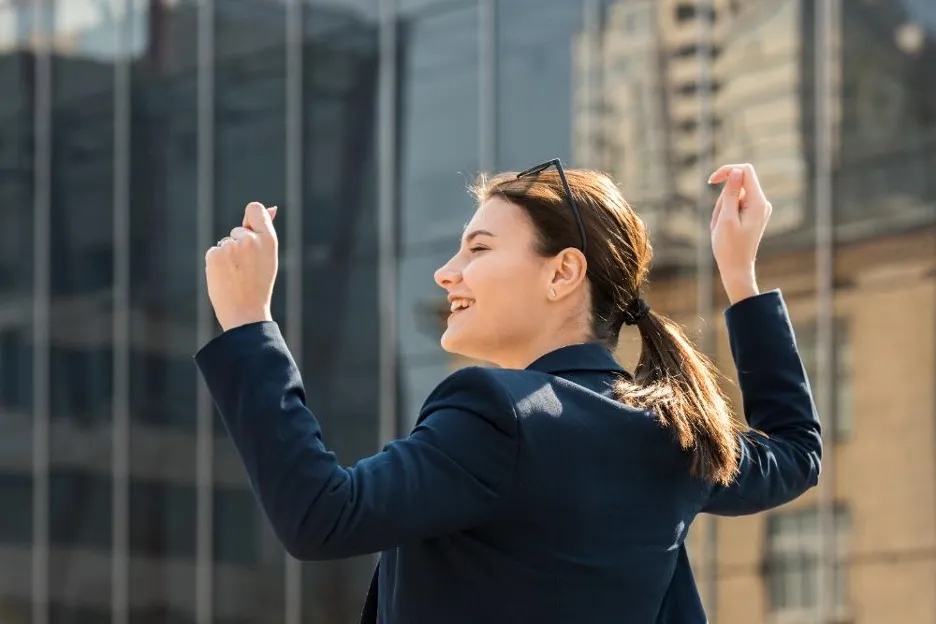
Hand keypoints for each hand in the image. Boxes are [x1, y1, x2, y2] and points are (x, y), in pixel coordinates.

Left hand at [205, 202, 278, 331]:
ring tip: (237, 276)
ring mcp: (231, 246)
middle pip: (237, 230)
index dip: (250, 219)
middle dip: (239, 246)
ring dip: (227, 256)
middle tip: (247, 269)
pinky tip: (225, 277)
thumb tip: (271, 208)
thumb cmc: (259, 285)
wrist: (246, 313)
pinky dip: (216, 263)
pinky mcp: (214, 254)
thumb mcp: (268, 257)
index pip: (254, 209)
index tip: (250, 231)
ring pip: (225, 242)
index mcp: (269, 239)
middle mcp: (250, 239)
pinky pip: (214, 251)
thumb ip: (265, 231)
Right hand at [707, 163, 771, 303]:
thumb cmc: (729, 247)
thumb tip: (736, 172)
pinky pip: (735, 205)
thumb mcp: (726, 219)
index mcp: (758, 202)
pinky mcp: (752, 214)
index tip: (711, 181)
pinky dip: (726, 213)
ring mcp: (758, 209)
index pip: (744, 171)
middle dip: (723, 197)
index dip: (727, 171)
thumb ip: (731, 194)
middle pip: (737, 184)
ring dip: (722, 207)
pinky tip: (725, 229)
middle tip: (719, 220)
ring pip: (734, 195)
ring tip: (721, 227)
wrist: (736, 268)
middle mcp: (762, 203)